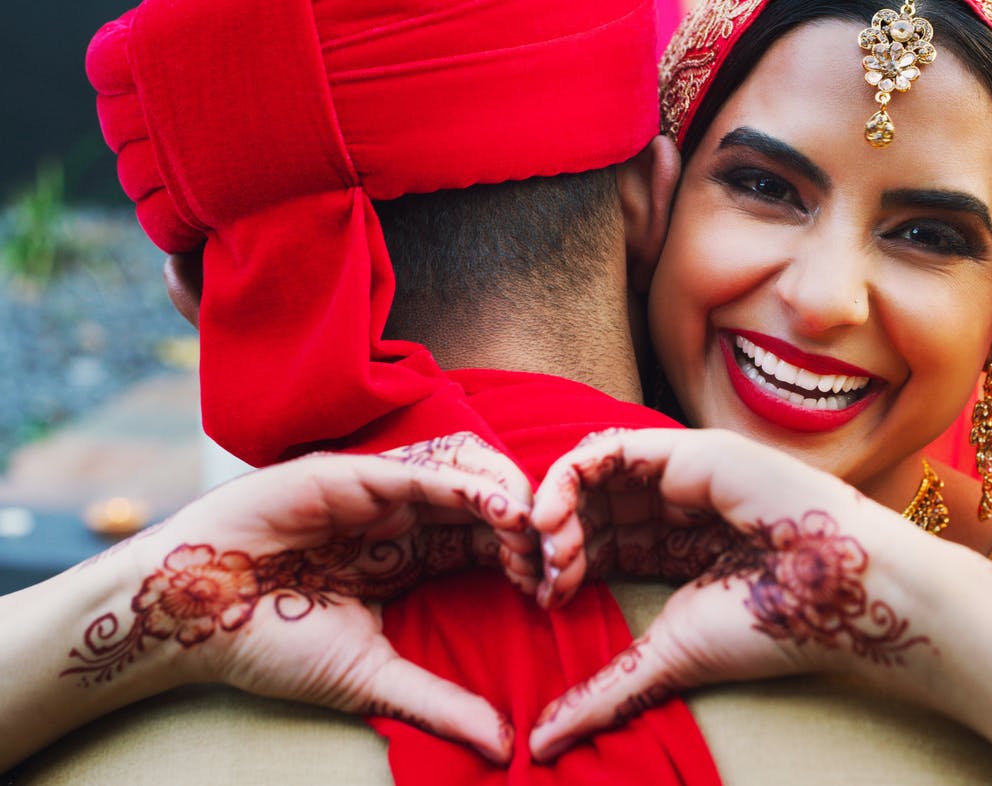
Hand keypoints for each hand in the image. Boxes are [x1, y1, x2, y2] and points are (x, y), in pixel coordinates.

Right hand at [62, 435, 532, 762]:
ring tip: (536, 533)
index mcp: (410, 557)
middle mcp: (402, 519)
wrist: (188, 616)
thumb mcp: (370, 676)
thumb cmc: (268, 644)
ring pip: (464, 476)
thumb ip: (437, 702)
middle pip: (486, 507)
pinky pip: (420, 471)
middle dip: (529, 529)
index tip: (554, 595)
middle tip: (557, 561)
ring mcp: (378, 493)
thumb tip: (503, 747)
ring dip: (508, 498)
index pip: (486, 547)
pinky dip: (464, 484)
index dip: (525, 562)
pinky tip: (499, 507)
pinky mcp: (350, 474)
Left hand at [527, 429, 939, 759]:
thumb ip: (604, 692)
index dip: (563, 563)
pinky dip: (572, 474)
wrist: (841, 594)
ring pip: (596, 474)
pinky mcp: (692, 450)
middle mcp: (679, 504)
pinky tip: (553, 513)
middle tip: (534, 574)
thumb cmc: (771, 628)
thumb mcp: (666, 659)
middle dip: (554, 537)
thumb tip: (541, 745)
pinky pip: (615, 447)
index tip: (543, 598)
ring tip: (547, 551)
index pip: (601, 540)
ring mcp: (685, 473)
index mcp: (679, 546)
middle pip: (593, 506)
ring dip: (558, 508)